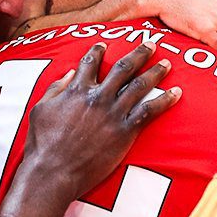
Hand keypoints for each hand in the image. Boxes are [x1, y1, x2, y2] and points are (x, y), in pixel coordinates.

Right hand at [25, 41, 178, 200]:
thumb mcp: (40, 109)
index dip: (98, 51)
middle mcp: (98, 97)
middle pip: (123, 68)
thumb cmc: (42, 143)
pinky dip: (164, 101)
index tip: (104, 45)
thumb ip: (56, 89)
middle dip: (139, 54)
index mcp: (76, 90)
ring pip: (140, 86)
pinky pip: (149, 112)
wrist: (53, 171)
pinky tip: (176, 93)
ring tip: (167, 64)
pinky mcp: (124, 132)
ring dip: (156, 72)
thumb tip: (69, 74)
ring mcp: (113, 114)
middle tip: (151, 44)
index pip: (90, 62)